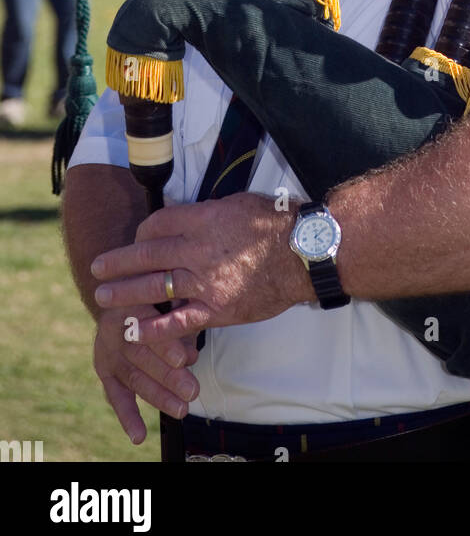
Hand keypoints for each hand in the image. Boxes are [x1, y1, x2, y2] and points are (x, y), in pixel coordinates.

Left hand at [91, 194, 312, 342]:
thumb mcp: (237, 205)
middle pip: (146, 254)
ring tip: (104, 298)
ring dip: (125, 293)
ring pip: (154, 286)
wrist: (303, 254)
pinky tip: (134, 331)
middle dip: (117, 262)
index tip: (136, 240)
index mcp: (202, 219)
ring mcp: (205, 282)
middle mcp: (196, 250)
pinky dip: (153, 328)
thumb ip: (207, 213)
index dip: (141, 232)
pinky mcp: (216, 309)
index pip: (157, 224)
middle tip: (98, 268)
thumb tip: (186, 217)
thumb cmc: (274, 225)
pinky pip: (178, 321)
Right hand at [93, 304, 199, 443]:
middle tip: (192, 391)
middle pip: (142, 356)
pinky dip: (127, 417)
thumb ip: (179, 318)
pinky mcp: (104, 368)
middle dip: (169, 376)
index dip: (166, 345)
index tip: (185, 359)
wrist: (120, 292)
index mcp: (131, 302)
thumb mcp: (168, 294)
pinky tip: (139, 436)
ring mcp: (107, 350)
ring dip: (158, 396)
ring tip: (181, 409)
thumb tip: (191, 355)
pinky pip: (115, 395)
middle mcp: (115, 327)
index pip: (149, 326)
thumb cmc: (155, 294)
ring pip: (133, 377)